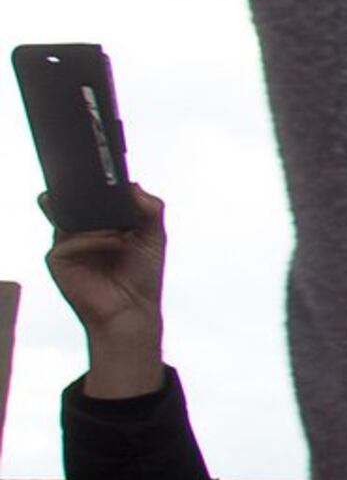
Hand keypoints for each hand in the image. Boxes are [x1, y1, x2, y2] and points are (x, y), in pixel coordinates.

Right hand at [45, 188, 164, 401]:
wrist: (132, 309)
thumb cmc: (142, 275)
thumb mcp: (154, 236)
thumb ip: (150, 208)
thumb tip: (134, 184)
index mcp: (101, 221)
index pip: (92, 195)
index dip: (96, 183)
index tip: (106, 170)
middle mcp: (80, 229)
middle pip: (71, 200)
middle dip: (81, 191)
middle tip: (98, 185)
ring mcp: (67, 243)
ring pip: (66, 215)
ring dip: (91, 216)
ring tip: (119, 226)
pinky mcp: (58, 258)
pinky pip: (68, 239)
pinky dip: (93, 238)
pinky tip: (114, 243)